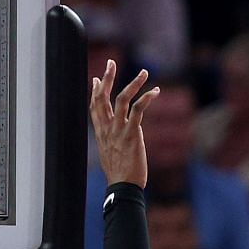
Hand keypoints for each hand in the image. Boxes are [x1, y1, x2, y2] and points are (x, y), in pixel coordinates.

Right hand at [89, 61, 156, 187]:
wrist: (123, 186)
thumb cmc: (119, 173)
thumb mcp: (110, 154)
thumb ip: (111, 141)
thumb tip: (114, 138)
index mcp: (102, 132)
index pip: (94, 106)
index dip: (95, 91)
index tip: (96, 78)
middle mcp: (107, 127)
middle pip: (103, 97)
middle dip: (107, 78)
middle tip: (111, 62)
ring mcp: (118, 129)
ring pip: (121, 98)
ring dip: (133, 83)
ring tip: (143, 72)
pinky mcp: (132, 133)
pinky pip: (138, 110)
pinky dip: (146, 98)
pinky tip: (155, 91)